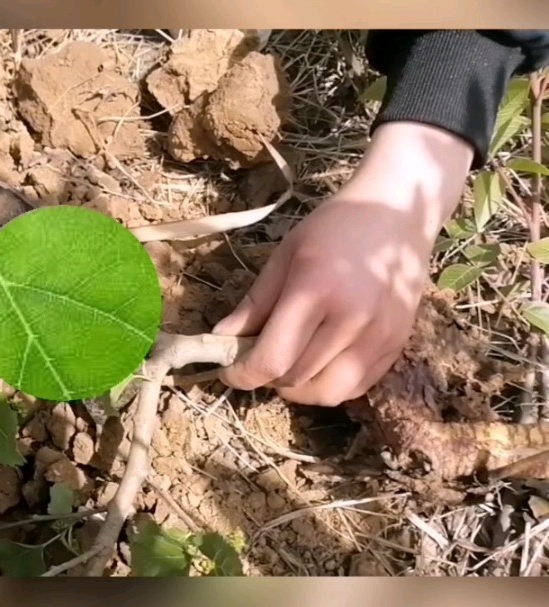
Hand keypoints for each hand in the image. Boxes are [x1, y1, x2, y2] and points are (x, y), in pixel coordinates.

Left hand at [213, 122, 473, 405]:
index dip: (243, 375)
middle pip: (296, 379)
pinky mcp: (397, 345)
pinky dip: (329, 385)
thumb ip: (254, 304)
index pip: (272, 359)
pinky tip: (318, 362)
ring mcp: (379, 336)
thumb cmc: (333, 228)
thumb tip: (221, 339)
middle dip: (267, 378)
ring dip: (299, 388)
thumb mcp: (284, 257)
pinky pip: (356, 387)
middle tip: (258, 358)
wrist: (397, 211)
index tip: (229, 372)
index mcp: (315, 291)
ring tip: (289, 364)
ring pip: (327, 393)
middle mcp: (351, 319)